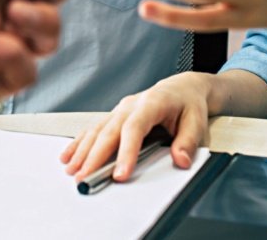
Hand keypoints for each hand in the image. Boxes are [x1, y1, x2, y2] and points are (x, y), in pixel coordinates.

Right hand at [60, 74, 210, 182]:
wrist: (183, 88)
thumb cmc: (189, 103)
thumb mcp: (197, 121)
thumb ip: (188, 141)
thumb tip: (180, 160)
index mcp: (152, 102)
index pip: (134, 128)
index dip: (125, 152)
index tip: (119, 174)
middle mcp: (131, 105)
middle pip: (109, 131)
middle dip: (95, 156)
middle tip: (85, 177)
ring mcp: (120, 109)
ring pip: (97, 130)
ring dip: (83, 151)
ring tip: (72, 171)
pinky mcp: (114, 116)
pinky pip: (93, 129)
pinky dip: (79, 143)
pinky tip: (69, 156)